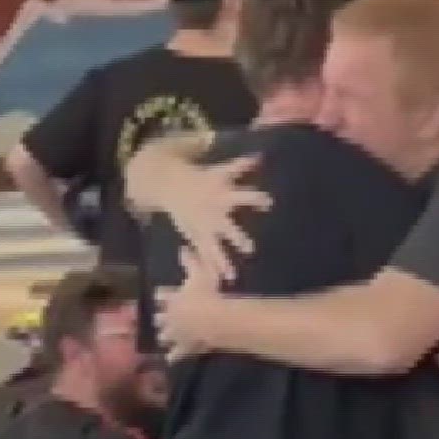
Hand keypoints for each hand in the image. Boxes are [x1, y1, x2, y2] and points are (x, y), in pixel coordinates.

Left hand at [155, 247, 219, 361]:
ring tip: (162, 338)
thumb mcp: (200, 272)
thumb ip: (191, 261)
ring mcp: (176, 334)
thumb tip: (183, 247)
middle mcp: (170, 317)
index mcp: (172, 299)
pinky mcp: (185, 347)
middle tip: (158, 318)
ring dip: (164, 336)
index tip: (159, 294)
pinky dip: (173, 356)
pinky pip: (177, 353)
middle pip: (160, 318)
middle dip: (159, 318)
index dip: (162, 295)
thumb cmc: (207, 293)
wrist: (213, 320)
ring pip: (165, 336)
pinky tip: (170, 360)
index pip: (162, 295)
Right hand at [163, 155, 272, 283]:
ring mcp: (203, 227)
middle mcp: (213, 212)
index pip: (242, 195)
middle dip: (237, 237)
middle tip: (250, 249)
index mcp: (222, 194)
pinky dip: (209, 267)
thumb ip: (241, 166)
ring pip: (214, 246)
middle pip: (227, 227)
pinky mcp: (195, 236)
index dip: (256, 198)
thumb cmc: (202, 177)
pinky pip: (203, 253)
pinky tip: (217, 282)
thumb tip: (262, 156)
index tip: (269, 202)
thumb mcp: (221, 170)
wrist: (169, 185)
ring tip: (232, 276)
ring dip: (222, 260)